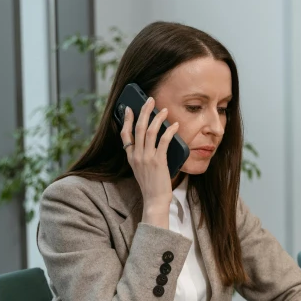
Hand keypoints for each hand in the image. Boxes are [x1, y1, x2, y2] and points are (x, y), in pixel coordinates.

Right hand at [121, 99, 179, 223]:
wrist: (154, 200)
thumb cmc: (151, 185)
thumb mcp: (142, 169)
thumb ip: (143, 155)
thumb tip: (154, 138)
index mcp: (131, 157)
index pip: (125, 135)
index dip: (126, 120)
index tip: (128, 108)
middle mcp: (137, 156)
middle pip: (138, 128)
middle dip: (144, 112)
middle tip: (150, 100)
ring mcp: (147, 158)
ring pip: (150, 132)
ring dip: (157, 118)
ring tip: (164, 110)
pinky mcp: (158, 161)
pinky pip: (164, 141)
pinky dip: (170, 131)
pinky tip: (175, 125)